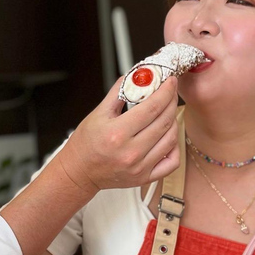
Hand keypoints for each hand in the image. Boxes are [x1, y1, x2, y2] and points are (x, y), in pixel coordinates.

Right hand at [56, 76, 179, 194]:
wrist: (80, 171)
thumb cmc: (86, 143)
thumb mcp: (98, 113)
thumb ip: (119, 92)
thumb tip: (137, 77)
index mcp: (117, 133)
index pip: (151, 107)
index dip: (165, 92)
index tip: (170, 81)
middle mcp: (131, 152)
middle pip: (164, 121)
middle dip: (171, 102)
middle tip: (170, 92)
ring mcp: (140, 167)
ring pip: (170, 139)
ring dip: (173, 121)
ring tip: (167, 111)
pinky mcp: (145, 178)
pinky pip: (171, 162)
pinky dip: (174, 146)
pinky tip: (168, 136)